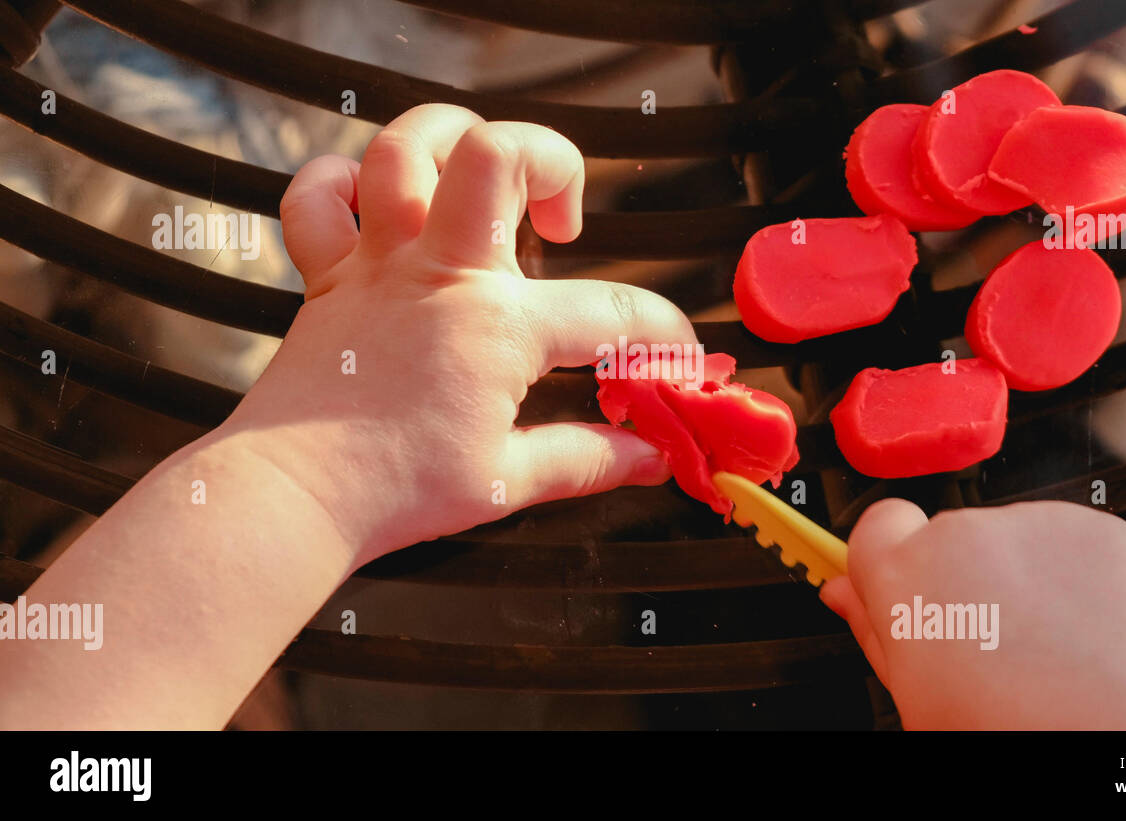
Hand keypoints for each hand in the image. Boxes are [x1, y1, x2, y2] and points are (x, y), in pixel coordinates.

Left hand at [223, 104, 694, 565]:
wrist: (294, 497)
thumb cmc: (395, 490)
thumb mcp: (508, 480)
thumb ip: (589, 460)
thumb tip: (650, 456)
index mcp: (498, 327)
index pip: (614, 312)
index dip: (665, 334)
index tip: (677, 359)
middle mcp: (441, 274)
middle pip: (497, 153)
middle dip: (553, 159)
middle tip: (564, 218)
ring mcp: (379, 266)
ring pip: (404, 148)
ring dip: (450, 141)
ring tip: (479, 176)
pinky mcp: (327, 277)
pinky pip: (315, 198)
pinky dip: (339, 185)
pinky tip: (373, 205)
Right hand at [821, 499, 1125, 728]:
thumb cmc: (1017, 728)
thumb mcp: (918, 698)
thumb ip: (873, 631)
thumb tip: (842, 592)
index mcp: (905, 577)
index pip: (877, 526)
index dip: (895, 558)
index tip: (912, 590)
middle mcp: (963, 533)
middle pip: (948, 537)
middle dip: (965, 576)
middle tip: (990, 643)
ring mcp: (1032, 524)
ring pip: (1013, 539)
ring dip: (1023, 576)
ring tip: (1049, 647)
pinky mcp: (1094, 526)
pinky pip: (1070, 542)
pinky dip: (1078, 576)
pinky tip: (1088, 632)